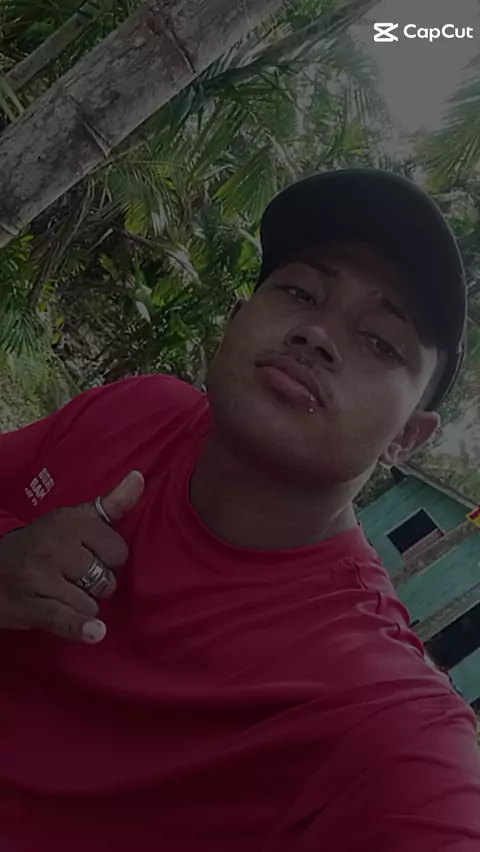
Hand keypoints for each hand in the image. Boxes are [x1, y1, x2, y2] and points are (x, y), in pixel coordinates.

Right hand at [0, 470, 144, 643]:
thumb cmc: (43, 544)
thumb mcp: (73, 519)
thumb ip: (111, 504)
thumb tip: (139, 478)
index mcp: (69, 521)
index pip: (118, 550)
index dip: (109, 560)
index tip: (90, 558)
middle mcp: (54, 545)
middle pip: (106, 579)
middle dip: (96, 586)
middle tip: (71, 578)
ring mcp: (40, 576)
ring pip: (90, 603)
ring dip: (81, 607)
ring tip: (58, 594)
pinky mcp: (30, 606)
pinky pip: (65, 618)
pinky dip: (80, 627)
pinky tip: (96, 632)